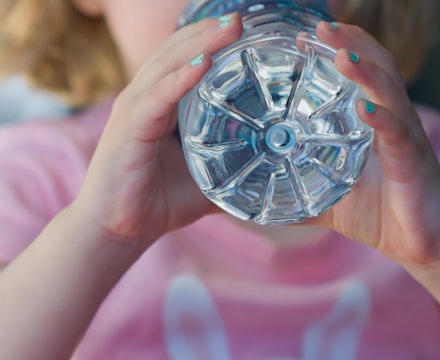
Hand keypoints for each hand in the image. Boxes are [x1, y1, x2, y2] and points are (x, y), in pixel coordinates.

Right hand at [74, 15, 243, 248]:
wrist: (121, 228)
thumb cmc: (160, 200)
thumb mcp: (209, 179)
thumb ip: (237, 169)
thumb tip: (277, 173)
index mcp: (163, 104)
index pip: (186, 60)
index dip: (212, 40)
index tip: (246, 28)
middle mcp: (147, 98)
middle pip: (177, 52)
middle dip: (210, 32)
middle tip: (242, 18)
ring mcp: (135, 110)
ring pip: (168, 65)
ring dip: (200, 44)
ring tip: (230, 29)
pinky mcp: (129, 128)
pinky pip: (157, 97)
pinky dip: (180, 79)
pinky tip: (204, 63)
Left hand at [311, 22, 439, 266]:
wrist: (420, 246)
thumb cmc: (377, 215)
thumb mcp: (328, 198)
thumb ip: (295, 193)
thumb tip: (251, 200)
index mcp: (372, 125)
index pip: (359, 75)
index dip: (338, 51)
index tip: (303, 38)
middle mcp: (392, 122)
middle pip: (376, 69)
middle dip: (350, 46)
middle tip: (320, 28)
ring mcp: (406, 140)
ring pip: (390, 93)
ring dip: (366, 71)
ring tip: (339, 55)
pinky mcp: (415, 164)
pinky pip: (400, 135)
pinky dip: (384, 119)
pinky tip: (365, 108)